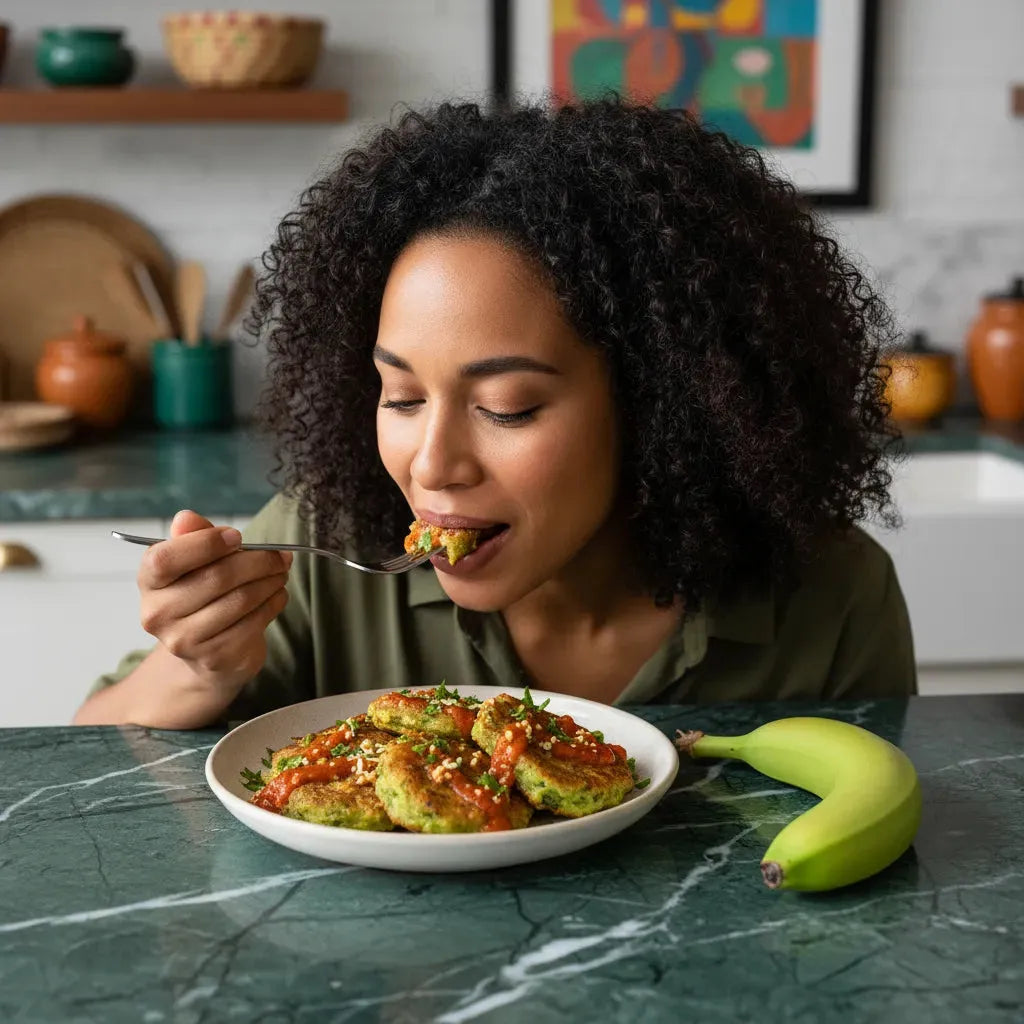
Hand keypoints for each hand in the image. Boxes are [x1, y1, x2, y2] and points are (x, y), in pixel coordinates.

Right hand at [137, 509, 291, 698]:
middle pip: (216, 577)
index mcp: (149, 582)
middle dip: (258, 561)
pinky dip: (274, 603)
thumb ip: (193, 537)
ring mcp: (185, 640)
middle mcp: (158, 614)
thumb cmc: (202, 594)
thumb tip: (186, 517)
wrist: (204, 652)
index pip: (165, 559)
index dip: (206, 543)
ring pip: (241, 599)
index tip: (237, 536)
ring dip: (270, 581)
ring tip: (280, 572)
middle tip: (280, 555)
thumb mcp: (194, 562)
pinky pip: (254, 622)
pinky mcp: (215, 658)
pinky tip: (277, 594)